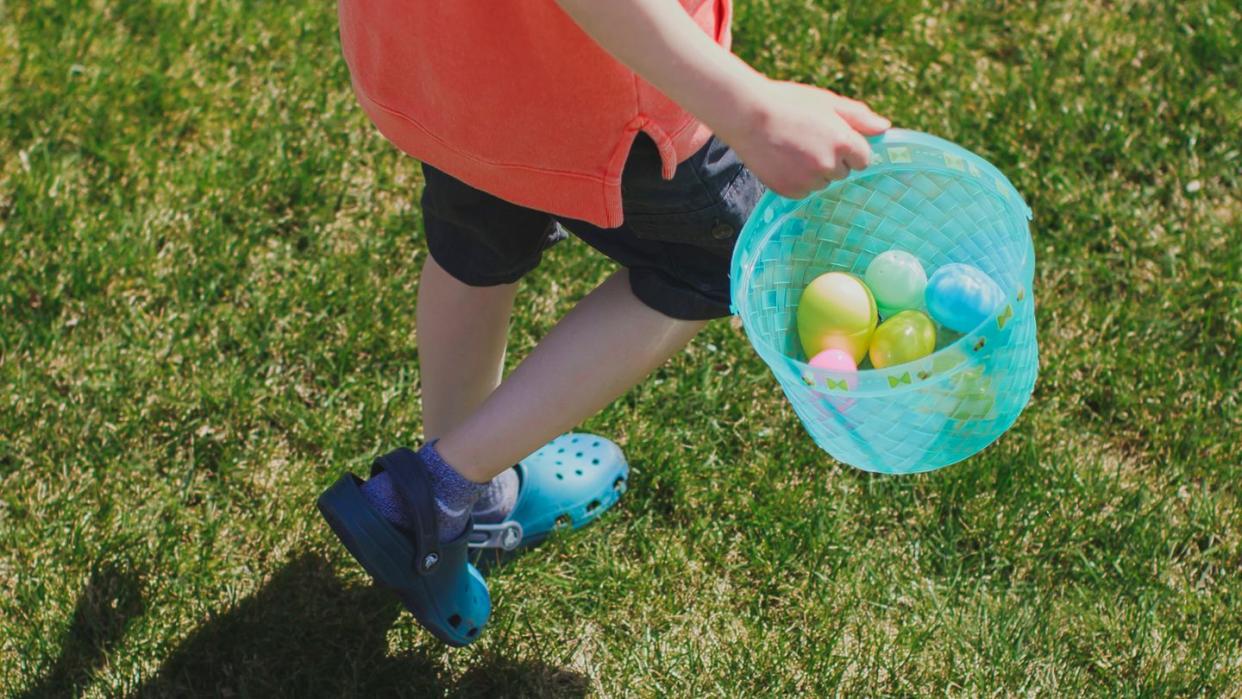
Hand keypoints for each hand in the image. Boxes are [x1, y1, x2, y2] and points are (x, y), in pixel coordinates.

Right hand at [721, 79, 890, 198]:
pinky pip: (803, 192)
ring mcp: (808, 181)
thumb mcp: (827, 101)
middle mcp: (828, 165)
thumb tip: (885, 127)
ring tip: (792, 150)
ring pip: (822, 184)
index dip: (849, 149)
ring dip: (813, 172)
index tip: (833, 138)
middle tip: (807, 141)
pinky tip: (783, 162)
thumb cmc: (788, 103)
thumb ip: (859, 117)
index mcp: (843, 142)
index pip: (863, 160)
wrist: (746, 116)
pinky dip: (796, 181)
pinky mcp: (789, 191)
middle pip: (842, 173)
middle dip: (831, 160)